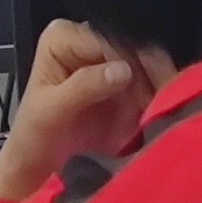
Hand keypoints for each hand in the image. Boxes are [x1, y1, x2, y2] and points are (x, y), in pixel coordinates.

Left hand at [0, 21, 150, 202]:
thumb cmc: (35, 136)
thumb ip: (83, 87)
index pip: (106, 39)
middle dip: (150, 71)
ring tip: (164, 107)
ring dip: (161, 84)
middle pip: (134, 47)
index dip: (126, 59)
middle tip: (161, 97)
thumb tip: (122, 70)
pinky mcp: (133, 79)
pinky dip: (163, 94)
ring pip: (152, 62)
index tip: (141, 86)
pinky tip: (166, 108)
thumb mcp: (50, 111)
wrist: (44, 165)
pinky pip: (157, 80)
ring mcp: (114, 59)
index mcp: (63, 37)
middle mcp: (91, 40)